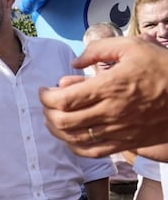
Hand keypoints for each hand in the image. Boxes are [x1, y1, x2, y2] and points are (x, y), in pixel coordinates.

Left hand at [39, 37, 167, 156]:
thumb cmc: (163, 68)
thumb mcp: (132, 47)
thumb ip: (98, 50)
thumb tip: (74, 63)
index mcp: (110, 87)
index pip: (64, 99)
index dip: (46, 97)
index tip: (44, 90)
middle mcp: (110, 112)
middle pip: (64, 121)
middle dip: (47, 113)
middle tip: (47, 104)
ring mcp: (117, 131)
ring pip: (74, 139)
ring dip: (56, 130)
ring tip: (54, 118)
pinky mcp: (125, 143)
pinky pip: (92, 152)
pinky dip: (74, 146)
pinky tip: (71, 137)